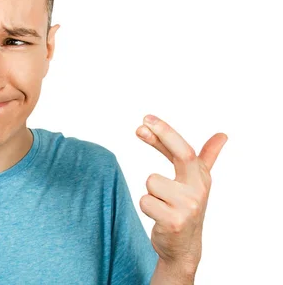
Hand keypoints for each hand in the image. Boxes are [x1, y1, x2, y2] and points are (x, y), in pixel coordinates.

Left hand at [135, 114, 227, 273]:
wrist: (184, 246)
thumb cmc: (185, 207)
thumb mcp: (196, 181)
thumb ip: (206, 157)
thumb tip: (222, 135)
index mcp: (201, 176)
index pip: (185, 149)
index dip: (166, 132)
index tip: (146, 119)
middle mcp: (199, 189)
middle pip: (182, 154)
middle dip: (161, 136)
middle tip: (141, 125)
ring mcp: (188, 206)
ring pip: (151, 181)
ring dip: (150, 192)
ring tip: (162, 204)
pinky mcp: (174, 221)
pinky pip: (145, 200)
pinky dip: (147, 206)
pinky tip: (159, 216)